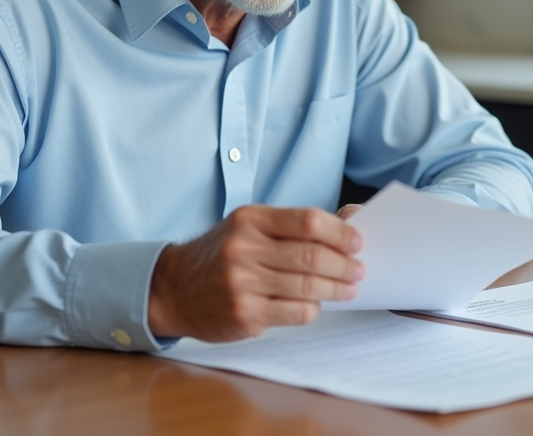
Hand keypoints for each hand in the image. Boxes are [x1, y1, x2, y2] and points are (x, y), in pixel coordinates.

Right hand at [147, 205, 364, 341]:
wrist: (174, 288)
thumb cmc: (219, 255)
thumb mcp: (246, 228)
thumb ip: (286, 228)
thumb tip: (340, 236)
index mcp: (250, 219)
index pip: (307, 220)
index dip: (340, 232)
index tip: (357, 242)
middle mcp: (244, 248)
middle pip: (312, 256)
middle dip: (344, 265)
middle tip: (358, 270)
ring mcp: (242, 283)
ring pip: (307, 286)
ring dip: (336, 289)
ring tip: (348, 288)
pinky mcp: (244, 313)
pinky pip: (294, 312)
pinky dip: (313, 309)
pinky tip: (316, 304)